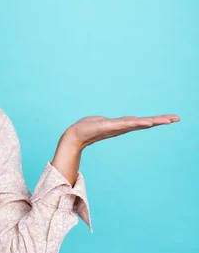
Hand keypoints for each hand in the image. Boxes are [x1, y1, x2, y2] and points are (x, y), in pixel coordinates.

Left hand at [66, 113, 180, 150]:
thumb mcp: (105, 123)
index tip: (171, 118)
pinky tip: (146, 122)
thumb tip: (120, 122)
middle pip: (145, 122)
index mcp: (123, 125)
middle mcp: (122, 127)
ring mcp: (117, 127)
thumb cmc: (89, 128)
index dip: (157, 120)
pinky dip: (137, 123)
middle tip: (177, 118)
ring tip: (166, 120)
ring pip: (138, 123)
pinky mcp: (109, 126)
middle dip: (161, 120)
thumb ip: (115, 123)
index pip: (143, 122)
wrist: (75, 134)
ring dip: (153, 121)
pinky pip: (126, 124)